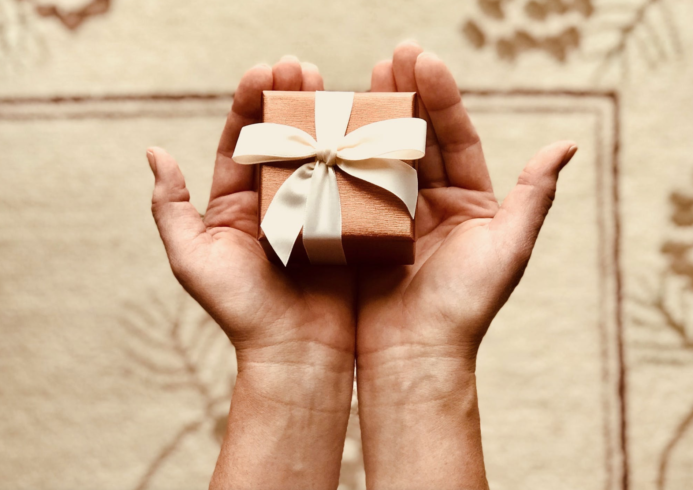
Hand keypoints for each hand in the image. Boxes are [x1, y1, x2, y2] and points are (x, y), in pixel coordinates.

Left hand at [147, 56, 354, 489]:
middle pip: (280, 139)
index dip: (249, 105)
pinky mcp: (346, 223)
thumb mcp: (192, 258)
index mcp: (236, 203)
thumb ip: (171, 208)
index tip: (263, 72)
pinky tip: (360, 124)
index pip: (241, 142)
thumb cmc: (240, 309)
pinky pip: (349, 180)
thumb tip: (155, 153)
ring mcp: (313, 209)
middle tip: (300, 68)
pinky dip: (353, 151)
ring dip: (322, 116)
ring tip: (329, 84)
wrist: (296, 352)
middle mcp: (275, 201)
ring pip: (316, 153)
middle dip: (288, 100)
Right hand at [355, 43, 576, 488]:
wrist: (414, 355)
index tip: (422, 60)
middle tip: (391, 57)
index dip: (441, 98)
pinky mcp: (361, 231)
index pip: (455, 138)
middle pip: (418, 139)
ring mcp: (393, 215)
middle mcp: (431, 203)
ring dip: (373, 117)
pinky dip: (345, 156)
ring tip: (362, 78)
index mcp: (468, 202)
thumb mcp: (507, 250)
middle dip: (405, 95)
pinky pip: (353, 186)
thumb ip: (533, 196)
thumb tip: (566, 145)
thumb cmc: (465, 308)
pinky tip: (332, 127)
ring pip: (384, 156)